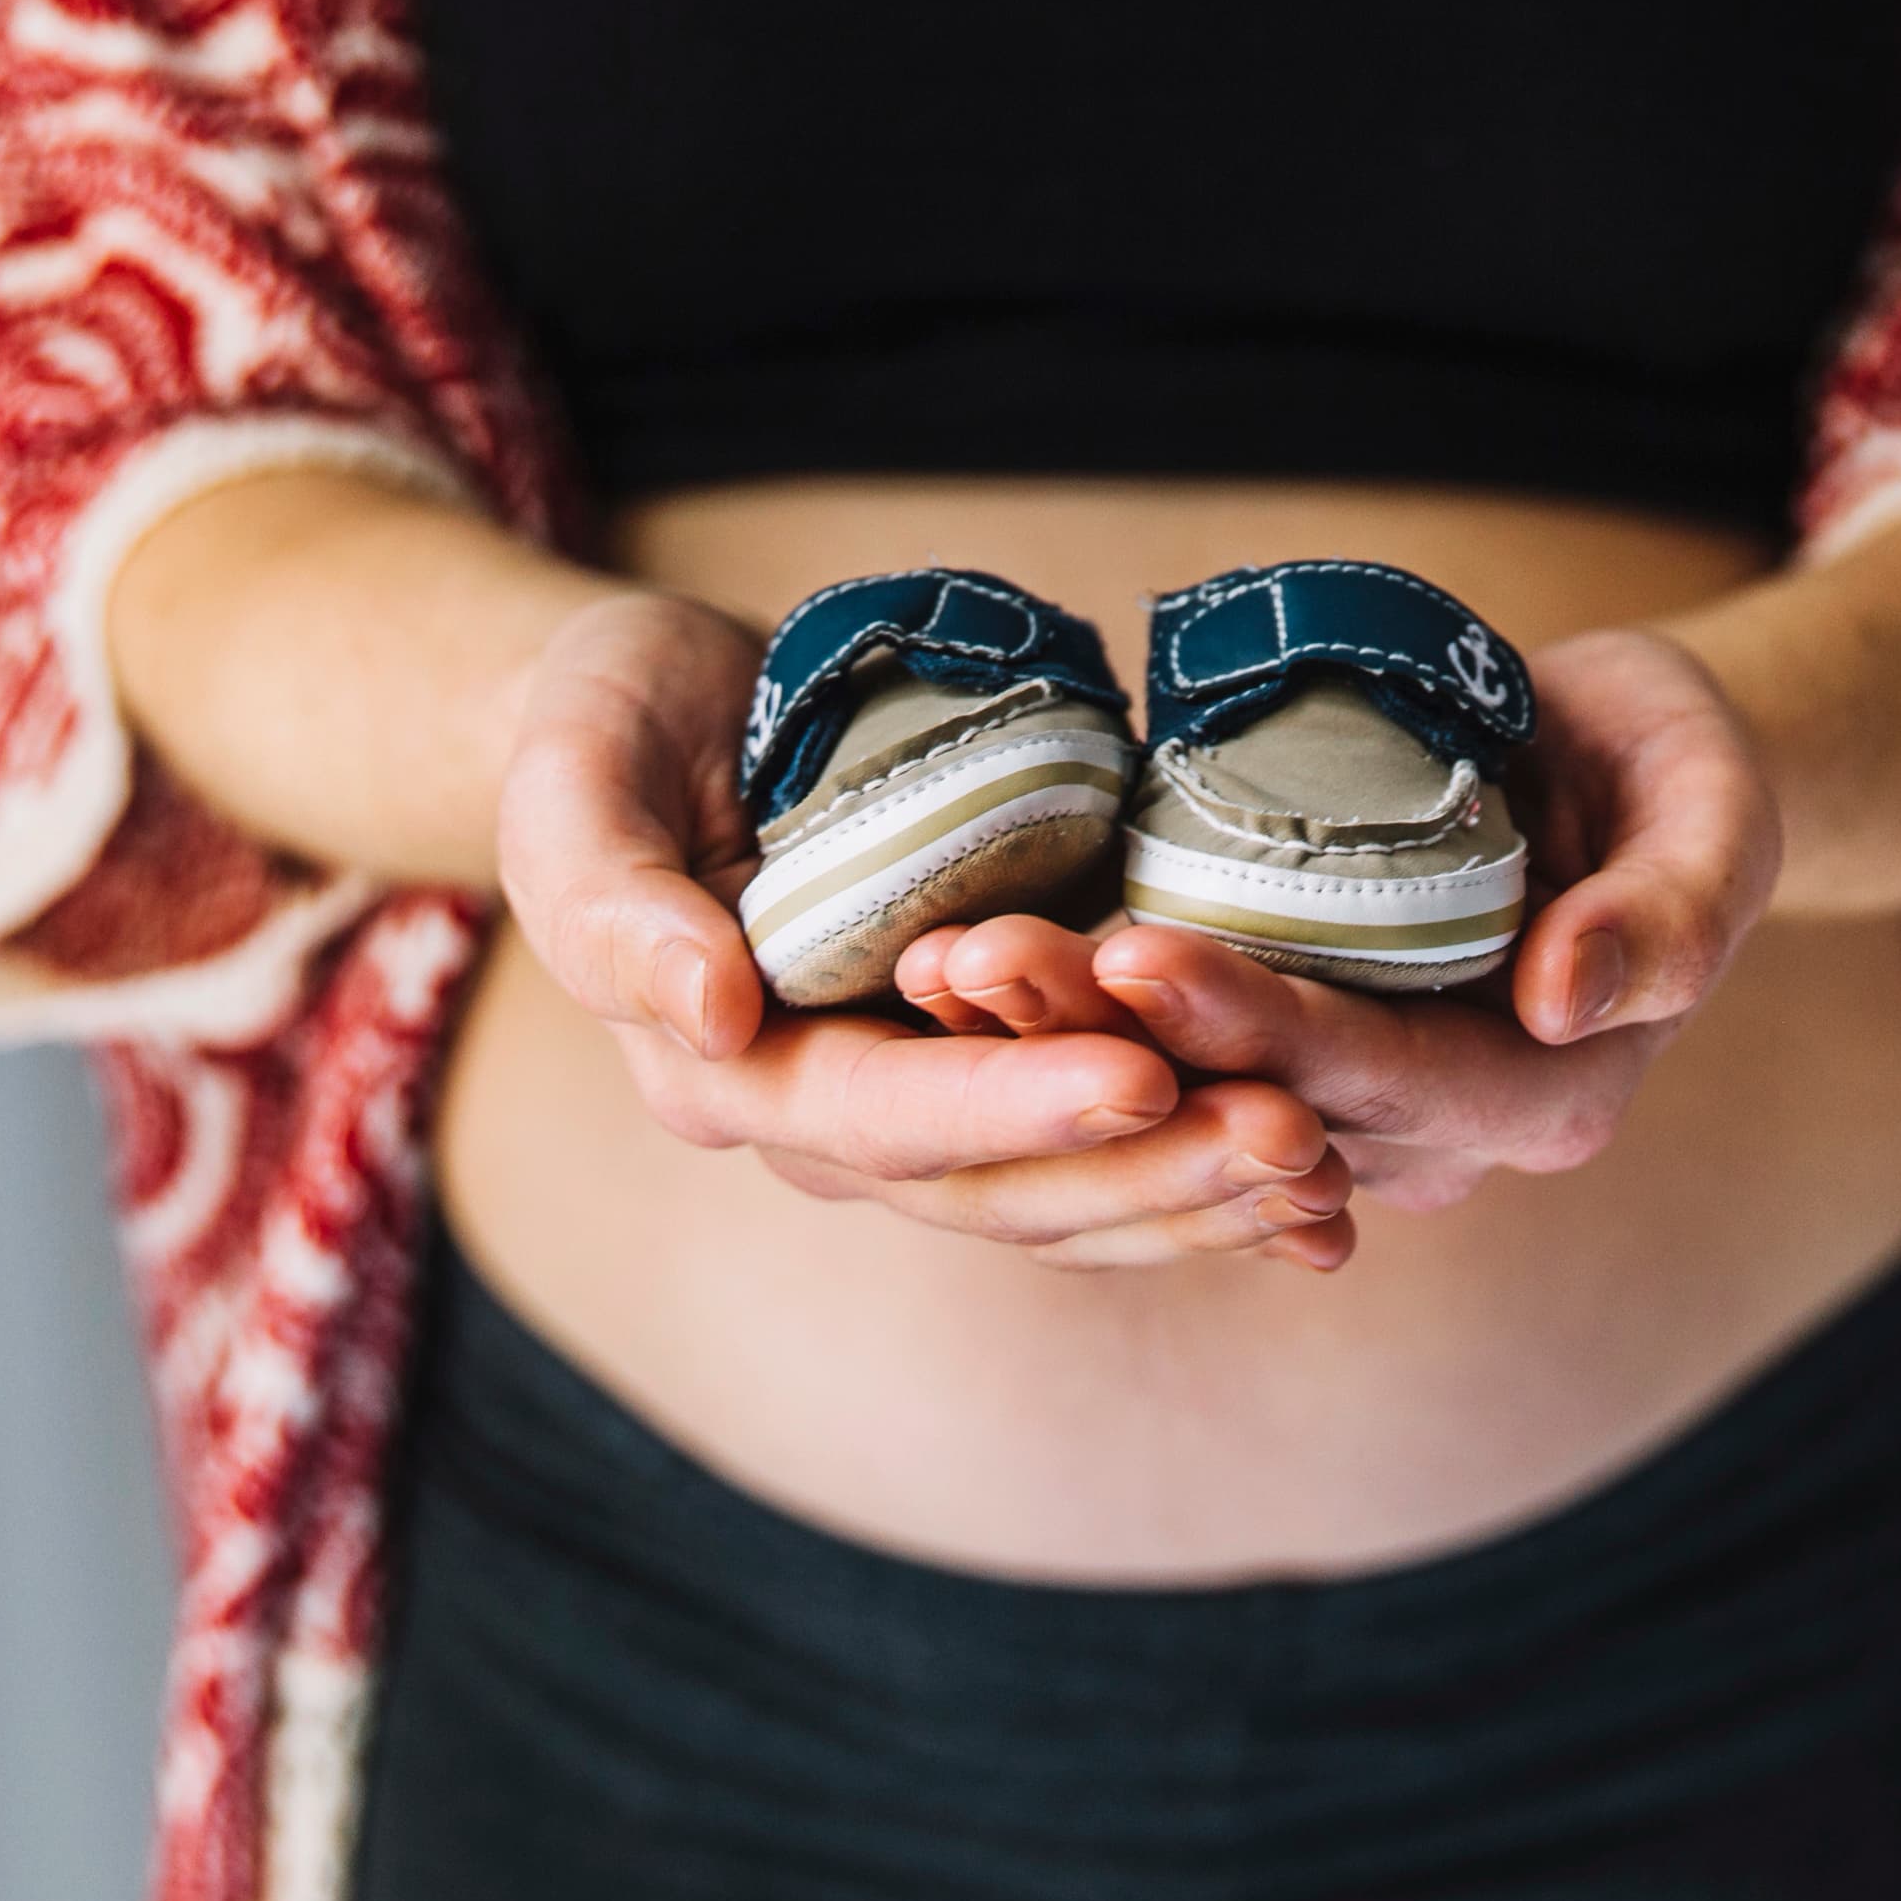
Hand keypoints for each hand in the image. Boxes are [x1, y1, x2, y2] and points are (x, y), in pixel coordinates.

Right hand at [495, 591, 1354, 1266]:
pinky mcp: (986, 1062)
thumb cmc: (603, 727)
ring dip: (1202, 1189)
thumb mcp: (571, 781)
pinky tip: (1325, 1170)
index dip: (1013, 1107)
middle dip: (1152, 1172)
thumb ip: (612, 904)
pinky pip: (1103, 1141)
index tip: (1140, 1076)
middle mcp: (827, 1117)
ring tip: (1329, 1163)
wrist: (658, 710)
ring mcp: (917, 1098)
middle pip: (1002, 1186)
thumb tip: (713, 1014)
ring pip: (1069, 1191)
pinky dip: (1202, 1161)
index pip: (883, 1118)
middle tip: (1295, 1138)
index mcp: (726, 1071)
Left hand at [899, 627, 1780, 1211]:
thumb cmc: (1682, 771)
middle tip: (977, 964)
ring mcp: (1338, 1097)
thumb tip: (1572, 1002)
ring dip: (1051, 1038)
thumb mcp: (1719, 812)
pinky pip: (1151, 1049)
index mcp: (1538, 1097)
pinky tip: (947, 965)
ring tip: (939, 963)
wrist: (1622, 763)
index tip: (1142, 956)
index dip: (1256, 1027)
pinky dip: (1056, 1016)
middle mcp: (1427, 1132)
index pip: (1378, 1078)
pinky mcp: (1271, 1038)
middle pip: (1246, 1097)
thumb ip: (1674, 913)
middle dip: (1104, 1040)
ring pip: (1179, 1085)